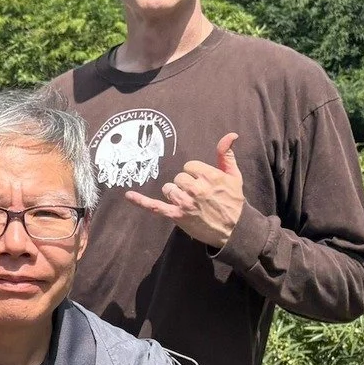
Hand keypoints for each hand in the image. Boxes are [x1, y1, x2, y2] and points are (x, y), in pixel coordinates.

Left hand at [125, 132, 244, 248]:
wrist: (235, 229)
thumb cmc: (233, 201)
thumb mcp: (234, 176)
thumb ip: (227, 155)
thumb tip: (230, 135)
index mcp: (210, 176)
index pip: (189, 166)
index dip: (194, 173)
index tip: (202, 182)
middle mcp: (197, 188)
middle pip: (178, 177)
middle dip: (185, 184)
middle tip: (198, 195)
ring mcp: (185, 202)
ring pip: (169, 188)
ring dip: (175, 193)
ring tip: (189, 202)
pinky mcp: (177, 215)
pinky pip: (155, 206)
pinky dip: (141, 201)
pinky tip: (128, 195)